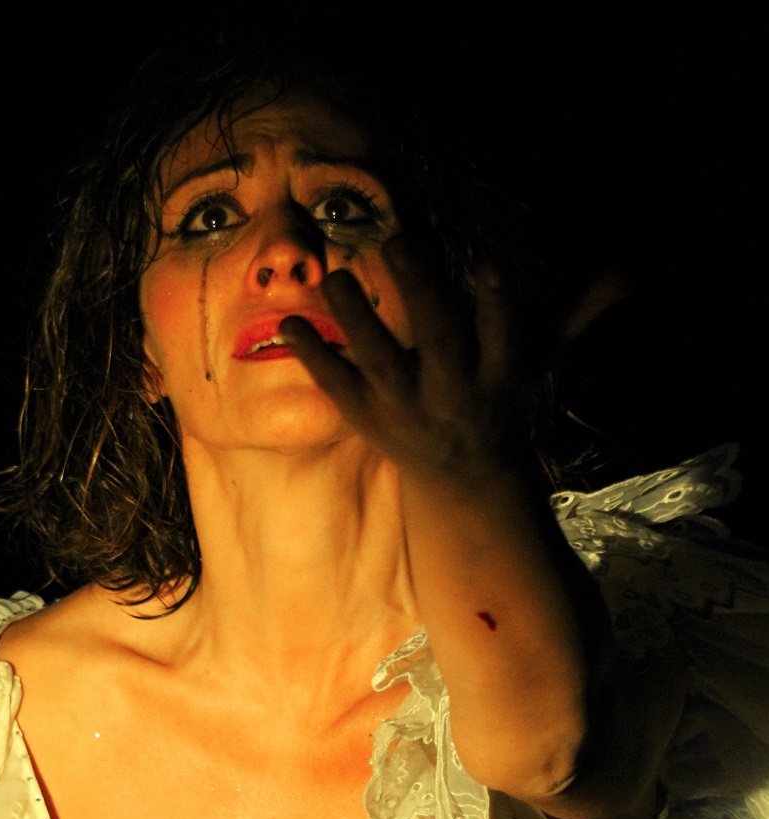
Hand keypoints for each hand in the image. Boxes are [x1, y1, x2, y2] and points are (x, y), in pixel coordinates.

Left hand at [281, 236, 623, 497]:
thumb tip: (629, 271)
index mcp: (499, 376)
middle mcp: (454, 394)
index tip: (495, 261)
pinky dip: (312, 358)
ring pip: (380, 364)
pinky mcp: (370, 421)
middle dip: (420, 290)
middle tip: (399, 240)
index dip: (501, 302)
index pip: (506, 334)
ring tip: (333, 278)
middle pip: (439, 339)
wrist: (464, 482)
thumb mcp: (539, 362)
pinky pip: (337, 389)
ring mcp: (408, 411)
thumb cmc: (500, 401)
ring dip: (356, 320)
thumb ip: (573, 313)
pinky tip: (285, 323)